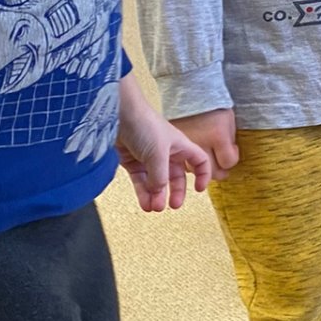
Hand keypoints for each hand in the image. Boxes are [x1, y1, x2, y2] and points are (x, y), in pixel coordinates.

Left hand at [116, 73, 214, 208]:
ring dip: (157, 196)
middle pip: (176, 176)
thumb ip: (160, 177)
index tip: (199, 190)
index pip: (199, 161)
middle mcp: (166, 152)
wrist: (117, 113)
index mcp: (180, 146)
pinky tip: (145, 204)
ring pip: (156, 182)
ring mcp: (148, 157)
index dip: (203, 175)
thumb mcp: (158, 153)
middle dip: (175, 192)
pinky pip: (141, 181)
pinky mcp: (132, 161)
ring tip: (154, 208)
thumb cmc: (144, 124)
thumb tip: (159, 195)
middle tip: (172, 206)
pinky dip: (143, 193)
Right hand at [173, 107, 239, 181]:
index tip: (232, 151)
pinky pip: (179, 162)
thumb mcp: (228, 120)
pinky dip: (186, 163)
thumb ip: (229, 140)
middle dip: (219, 171)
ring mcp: (185, 144)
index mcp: (217, 135)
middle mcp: (200, 142)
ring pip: (194, 170)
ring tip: (207, 161)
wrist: (189, 91)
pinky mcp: (172, 143)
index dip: (233, 159)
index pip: (228, 162)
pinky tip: (192, 156)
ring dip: (201, 169)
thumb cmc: (212, 105)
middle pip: (212, 172)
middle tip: (222, 166)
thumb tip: (229, 158)